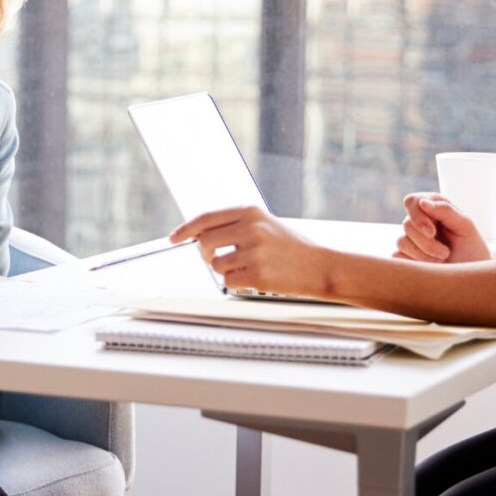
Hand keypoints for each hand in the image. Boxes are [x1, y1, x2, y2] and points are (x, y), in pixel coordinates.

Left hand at [169, 206, 333, 298]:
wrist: (320, 267)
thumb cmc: (292, 248)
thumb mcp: (266, 224)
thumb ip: (236, 226)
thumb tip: (200, 235)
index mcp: (251, 212)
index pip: (207, 218)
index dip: (186, 229)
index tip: (174, 237)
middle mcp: (251, 228)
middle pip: (204, 243)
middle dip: (206, 254)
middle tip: (216, 258)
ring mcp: (254, 251)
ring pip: (216, 265)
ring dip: (226, 270)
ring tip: (249, 267)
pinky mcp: (257, 274)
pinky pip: (228, 281)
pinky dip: (236, 283)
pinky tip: (254, 278)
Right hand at [395, 193, 491, 263]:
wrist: (469, 269)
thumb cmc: (470, 245)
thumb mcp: (465, 226)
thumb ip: (446, 211)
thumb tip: (423, 203)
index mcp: (432, 206)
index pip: (412, 201)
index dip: (417, 216)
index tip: (431, 232)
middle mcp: (418, 220)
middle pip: (407, 225)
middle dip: (427, 243)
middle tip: (445, 253)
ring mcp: (409, 238)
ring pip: (402, 242)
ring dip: (423, 255)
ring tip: (441, 260)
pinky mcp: (404, 254)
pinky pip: (398, 256)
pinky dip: (415, 263)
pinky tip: (429, 266)